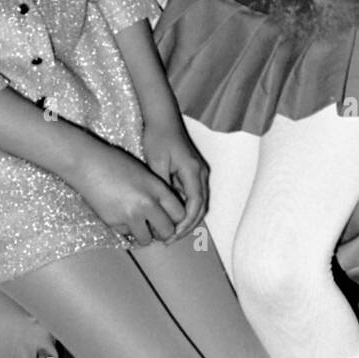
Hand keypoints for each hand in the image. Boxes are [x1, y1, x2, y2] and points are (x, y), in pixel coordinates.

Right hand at [70, 136, 188, 247]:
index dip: (176, 219)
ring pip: (147, 239)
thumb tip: (164, 213)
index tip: (171, 219)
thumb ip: (156, 192)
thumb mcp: (143, 173)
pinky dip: (126, 229)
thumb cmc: (115, 163)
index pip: (179, 213)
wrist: (88, 164)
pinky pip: (127, 234)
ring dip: (144, 234)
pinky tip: (120, 215)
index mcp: (156, 187)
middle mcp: (146, 203)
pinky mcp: (114, 223)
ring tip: (139, 224)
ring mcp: (130, 215)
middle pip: (167, 231)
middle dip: (163, 232)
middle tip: (157, 228)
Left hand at [142, 116, 208, 241]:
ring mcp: (198, 172)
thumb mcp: (157, 164)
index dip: (185, 224)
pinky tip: (169, 215)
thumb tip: (161, 210)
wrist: (162, 118)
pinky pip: (192, 195)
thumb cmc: (158, 137)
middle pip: (201, 208)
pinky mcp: (192, 172)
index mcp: (194, 172)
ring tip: (168, 231)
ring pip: (198, 203)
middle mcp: (201, 174)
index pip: (195, 205)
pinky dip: (184, 208)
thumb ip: (162, 187)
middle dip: (187, 226)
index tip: (171, 235)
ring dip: (187, 218)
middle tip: (169, 239)